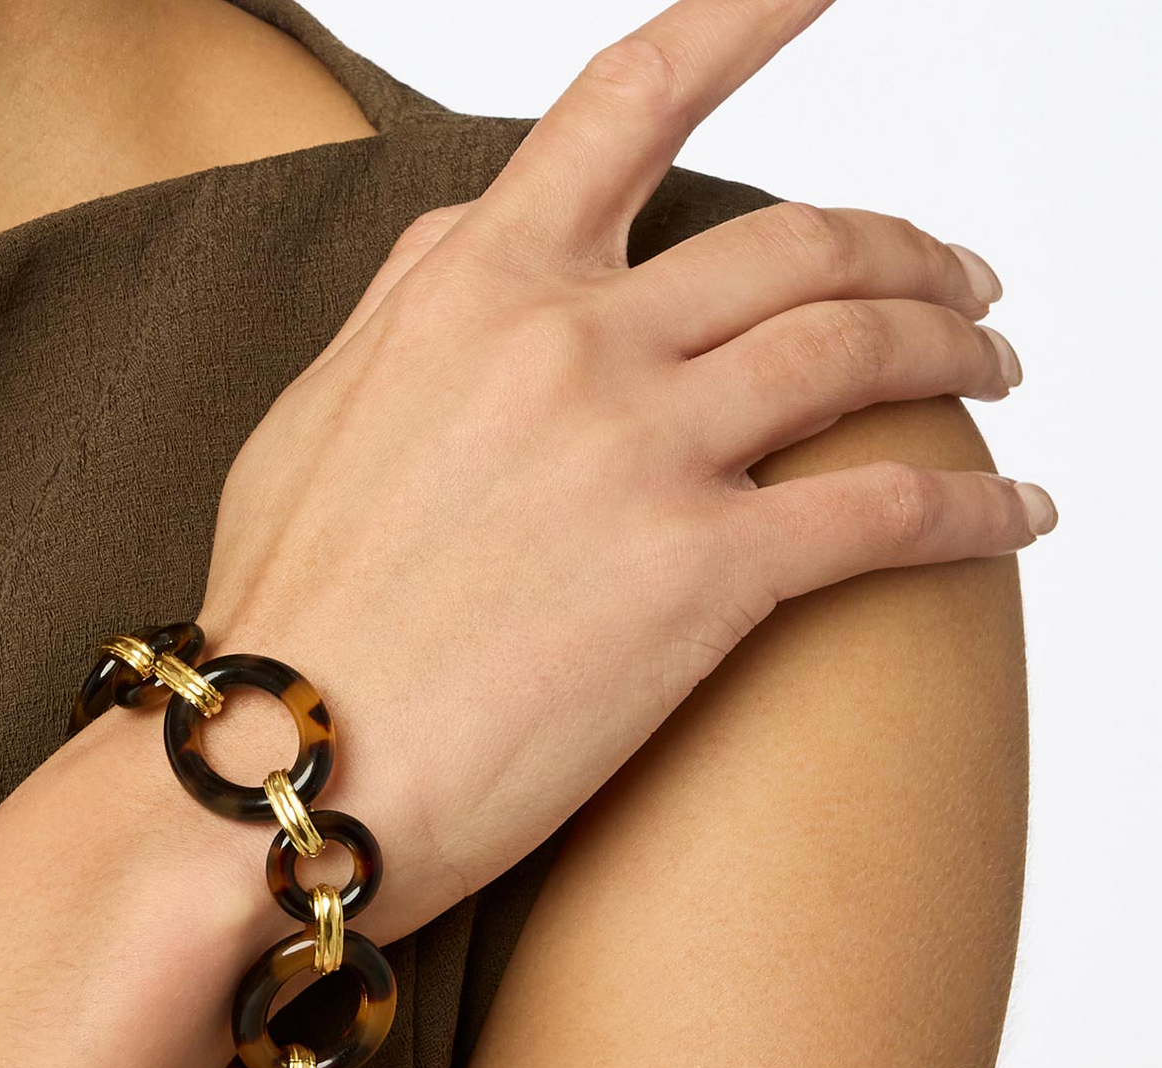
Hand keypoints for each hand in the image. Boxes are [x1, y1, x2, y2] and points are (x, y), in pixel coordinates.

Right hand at [194, 0, 1051, 944]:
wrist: (271, 766)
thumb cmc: (285, 614)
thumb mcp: (311, 416)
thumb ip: (407, 305)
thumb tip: (468, 235)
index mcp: (475, 287)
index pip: (631, 100)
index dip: (742, 18)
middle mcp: (573, 342)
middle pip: (799, 244)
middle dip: (906, 252)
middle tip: (959, 285)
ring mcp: (643, 454)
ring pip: (862, 352)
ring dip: (957, 353)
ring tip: (995, 375)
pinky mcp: (701, 580)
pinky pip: (888, 513)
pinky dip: (980, 509)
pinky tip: (1021, 516)